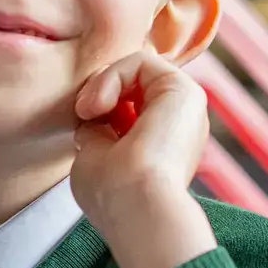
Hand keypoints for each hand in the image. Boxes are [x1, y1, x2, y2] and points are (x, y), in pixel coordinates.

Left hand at [71, 51, 217, 267]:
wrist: (138, 207)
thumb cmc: (114, 195)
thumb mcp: (96, 159)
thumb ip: (97, 135)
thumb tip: (92, 116)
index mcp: (161, 145)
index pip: (128, 106)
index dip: (100, 106)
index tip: (82, 125)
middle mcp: (178, 125)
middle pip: (133, 84)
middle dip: (100, 90)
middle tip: (84, 114)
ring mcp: (184, 107)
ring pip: (136, 70)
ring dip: (103, 82)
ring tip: (89, 110)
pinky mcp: (184, 90)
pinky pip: (141, 61)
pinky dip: (112, 75)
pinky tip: (100, 103)